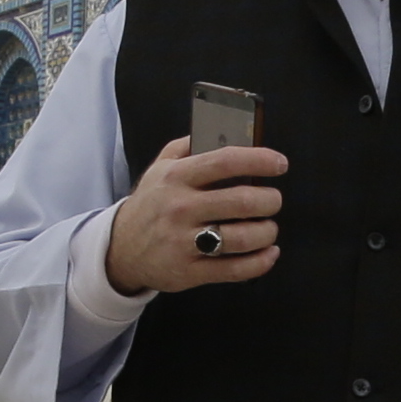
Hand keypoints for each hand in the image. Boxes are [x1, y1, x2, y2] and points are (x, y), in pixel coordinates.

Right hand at [99, 137, 286, 296]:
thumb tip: (225, 130)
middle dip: (269, 200)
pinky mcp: (190, 271)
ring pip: (242, 238)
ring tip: (268, 228)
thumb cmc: (151, 203)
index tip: (280, 164)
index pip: (225, 161)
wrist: (120, 248)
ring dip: (267, 232)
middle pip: (242, 201)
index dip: (259, 160)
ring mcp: (184, 242)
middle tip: (273, 201)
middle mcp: (181, 208)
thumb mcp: (160, 167)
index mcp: (177, 177)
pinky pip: (235, 270)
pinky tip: (268, 253)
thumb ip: (188, 145)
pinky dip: (260, 262)